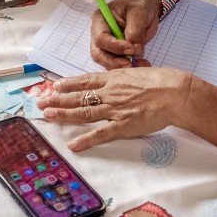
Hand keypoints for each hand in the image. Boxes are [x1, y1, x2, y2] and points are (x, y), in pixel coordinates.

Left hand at [38, 68, 193, 151]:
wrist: (175, 93)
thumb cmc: (164, 82)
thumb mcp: (141, 72)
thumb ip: (129, 76)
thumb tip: (126, 76)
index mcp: (115, 79)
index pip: (86, 80)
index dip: (69, 84)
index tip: (56, 86)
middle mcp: (110, 93)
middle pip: (79, 97)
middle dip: (58, 100)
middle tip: (41, 102)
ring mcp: (115, 109)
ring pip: (84, 112)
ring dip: (64, 115)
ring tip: (48, 116)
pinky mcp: (123, 126)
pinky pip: (101, 134)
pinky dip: (86, 140)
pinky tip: (73, 144)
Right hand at [89, 0, 159, 68]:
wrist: (145, 5)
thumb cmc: (139, 4)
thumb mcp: (139, 13)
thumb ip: (135, 31)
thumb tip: (134, 50)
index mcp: (100, 20)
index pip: (101, 38)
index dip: (115, 47)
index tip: (132, 49)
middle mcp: (99, 34)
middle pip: (99, 54)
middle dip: (114, 62)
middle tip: (131, 65)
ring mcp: (107, 45)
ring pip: (107, 62)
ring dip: (122, 66)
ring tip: (141, 65)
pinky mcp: (117, 52)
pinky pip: (119, 63)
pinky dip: (130, 66)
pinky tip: (143, 64)